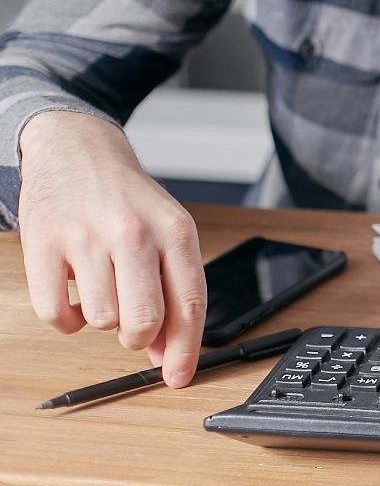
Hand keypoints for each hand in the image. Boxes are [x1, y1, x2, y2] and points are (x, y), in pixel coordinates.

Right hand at [18, 110, 207, 386]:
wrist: (77, 150)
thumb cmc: (128, 200)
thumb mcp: (166, 233)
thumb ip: (173, 289)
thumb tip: (169, 354)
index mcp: (175, 230)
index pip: (189, 303)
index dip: (186, 349)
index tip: (180, 377)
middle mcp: (134, 232)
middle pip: (144, 322)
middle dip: (140, 338)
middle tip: (134, 327)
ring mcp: (86, 237)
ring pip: (101, 321)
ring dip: (102, 318)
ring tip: (103, 288)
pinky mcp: (42, 244)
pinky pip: (55, 314)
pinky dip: (66, 318)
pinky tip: (75, 294)